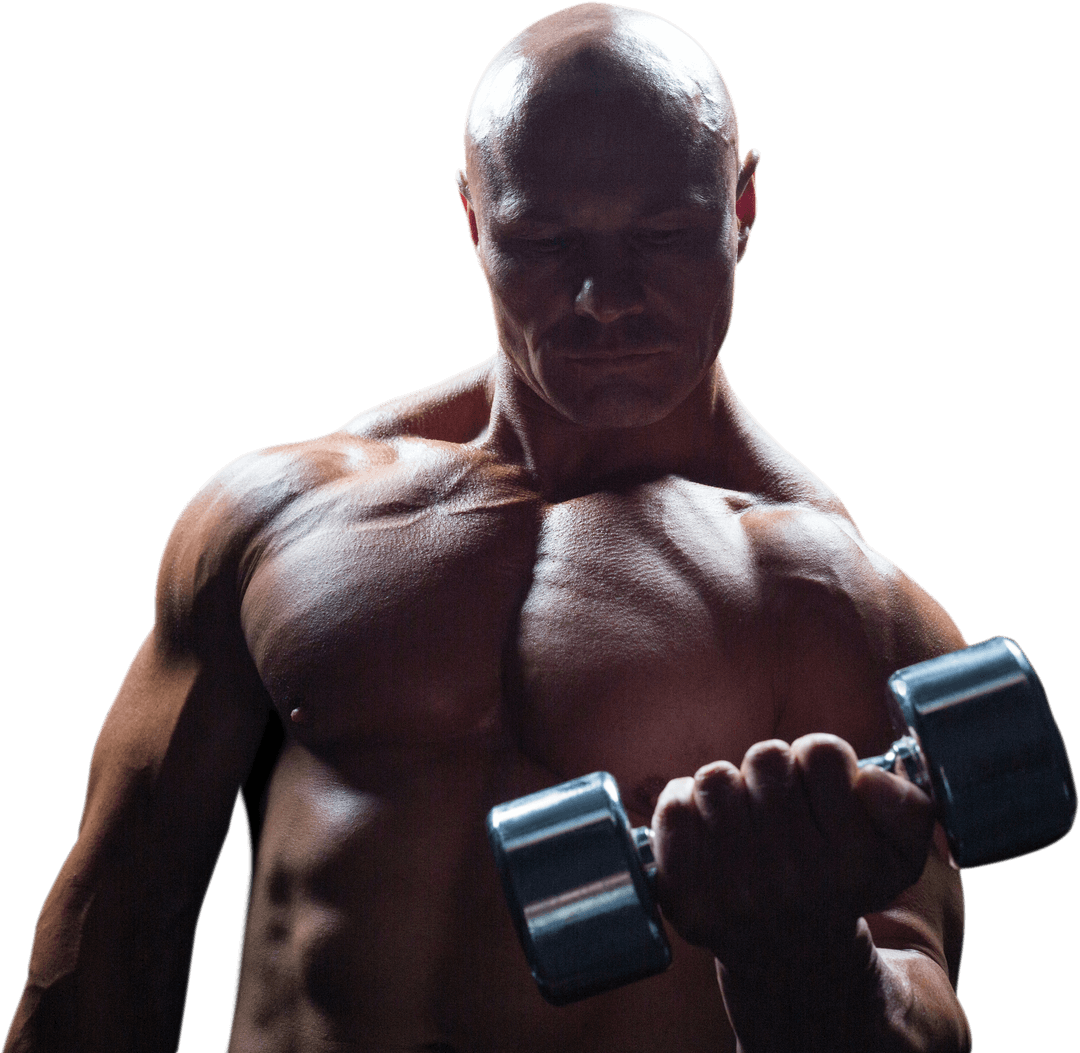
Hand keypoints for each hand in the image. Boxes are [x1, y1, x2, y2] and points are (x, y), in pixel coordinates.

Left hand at [651, 734, 935, 964]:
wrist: (792, 962)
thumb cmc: (841, 887)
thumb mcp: (900, 855)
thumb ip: (907, 807)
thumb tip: (866, 777)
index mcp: (850, 859)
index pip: (822, 752)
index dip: (818, 756)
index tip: (817, 780)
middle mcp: (793, 877)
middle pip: (765, 757)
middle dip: (772, 769)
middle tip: (777, 798)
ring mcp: (735, 888)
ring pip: (715, 777)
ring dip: (728, 787)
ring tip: (742, 814)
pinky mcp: (686, 893)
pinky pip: (673, 806)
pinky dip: (685, 802)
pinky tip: (708, 827)